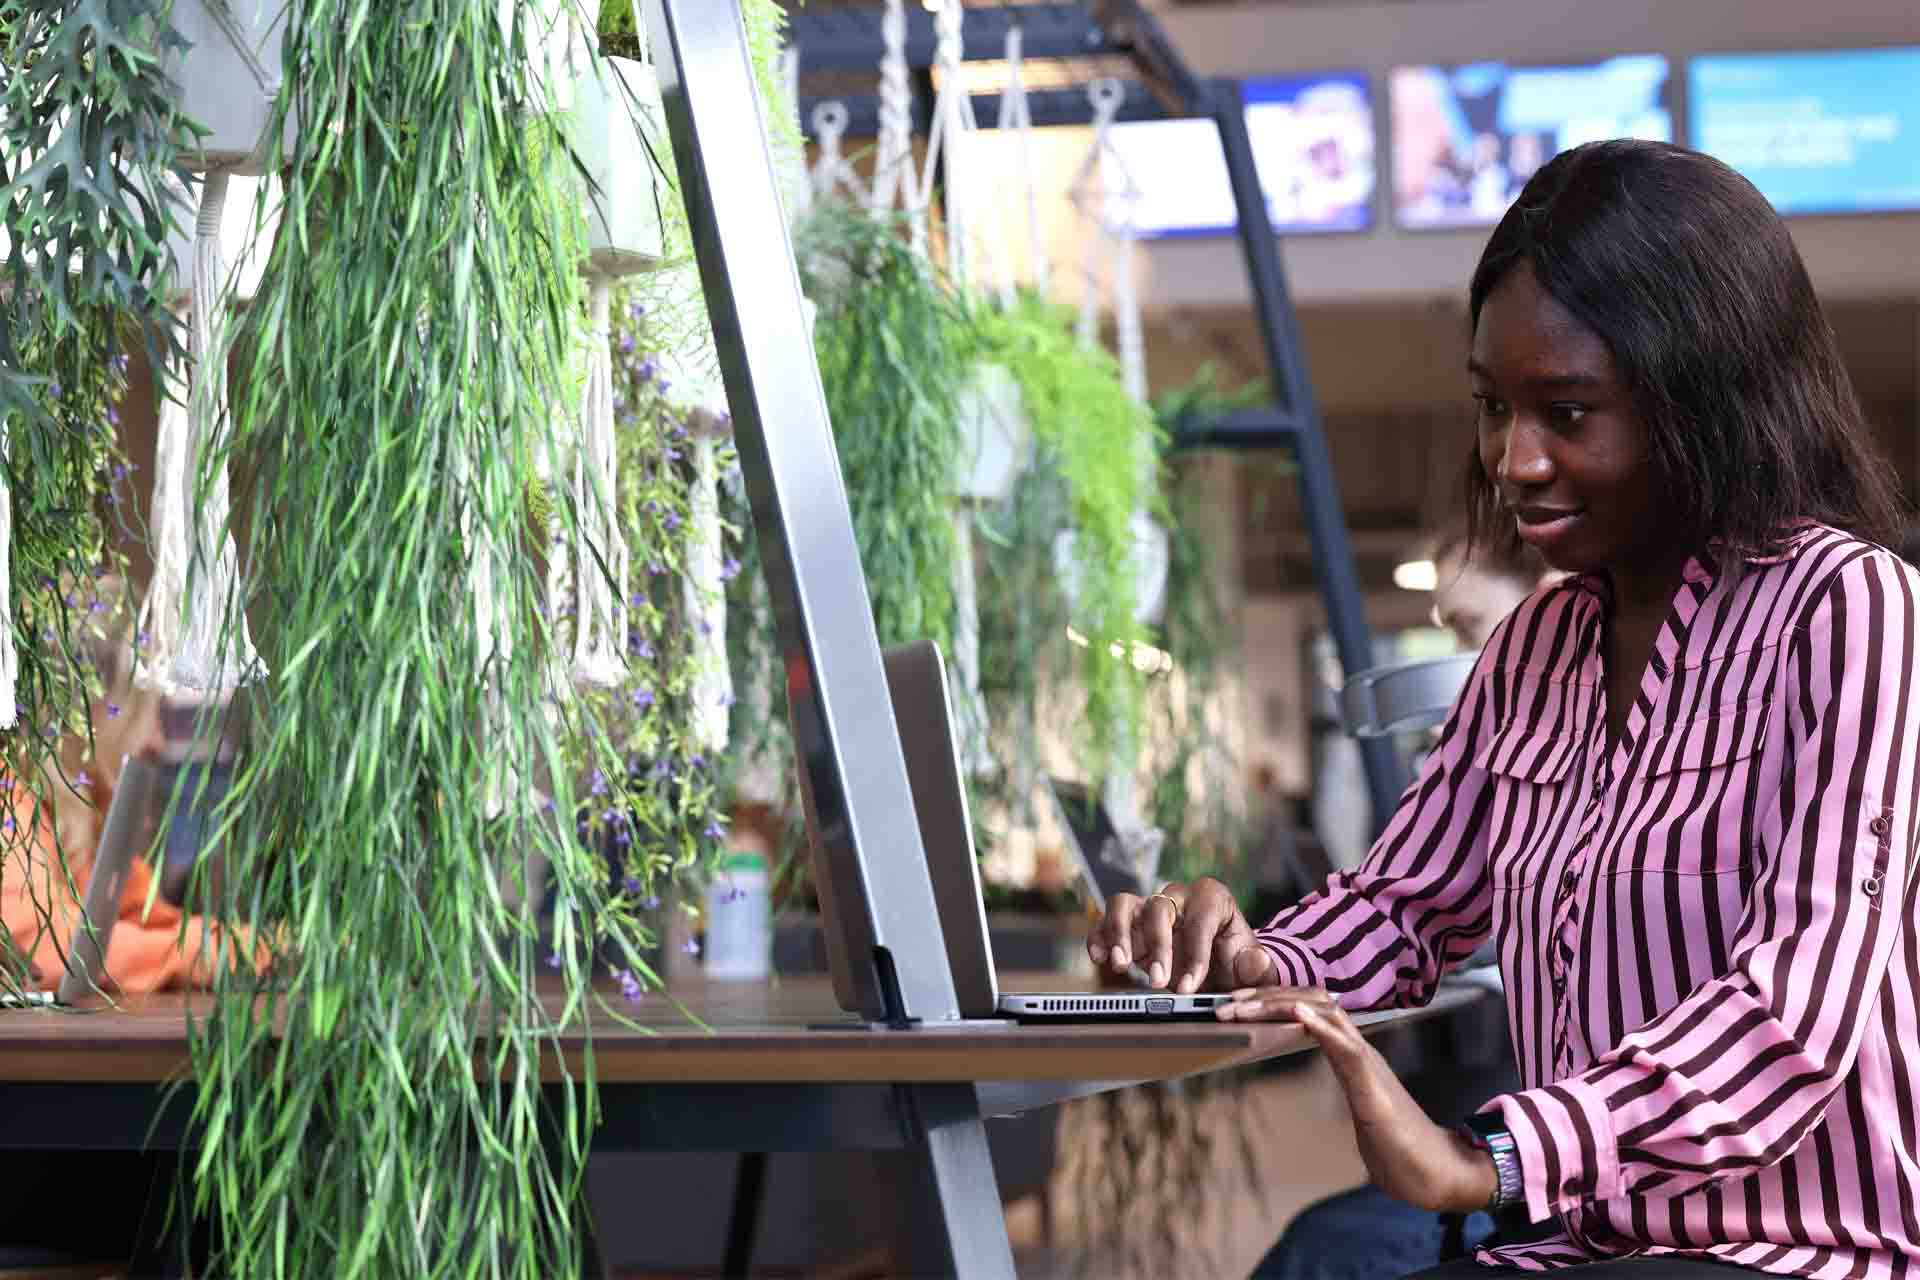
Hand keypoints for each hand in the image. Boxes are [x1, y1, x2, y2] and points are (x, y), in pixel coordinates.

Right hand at [1086, 878, 1277, 992]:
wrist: (1217, 969)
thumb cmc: (1236, 964)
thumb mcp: (1254, 969)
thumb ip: (1259, 967)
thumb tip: (1254, 960)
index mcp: (1212, 899)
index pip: (1201, 920)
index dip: (1194, 954)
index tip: (1190, 987)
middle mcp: (1178, 897)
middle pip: (1159, 908)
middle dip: (1157, 946)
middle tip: (1158, 983)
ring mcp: (1148, 909)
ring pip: (1124, 903)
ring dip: (1119, 933)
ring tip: (1121, 964)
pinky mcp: (1128, 925)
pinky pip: (1104, 921)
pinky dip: (1098, 937)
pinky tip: (1098, 957)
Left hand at [1217, 987, 1497, 1213]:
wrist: (1436, 1174)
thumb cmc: (1398, 1150)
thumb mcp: (1360, 1116)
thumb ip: (1348, 1097)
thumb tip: (1329, 1106)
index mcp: (1352, 1057)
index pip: (1310, 1011)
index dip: (1273, 1002)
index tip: (1236, 1004)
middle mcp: (1360, 1051)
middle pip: (1312, 1001)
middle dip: (1266, 997)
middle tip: (1224, 1003)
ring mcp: (1368, 1065)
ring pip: (1325, 1013)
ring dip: (1281, 1005)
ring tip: (1244, 1005)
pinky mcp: (1374, 1086)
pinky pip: (1347, 1047)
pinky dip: (1321, 1026)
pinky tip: (1298, 1014)